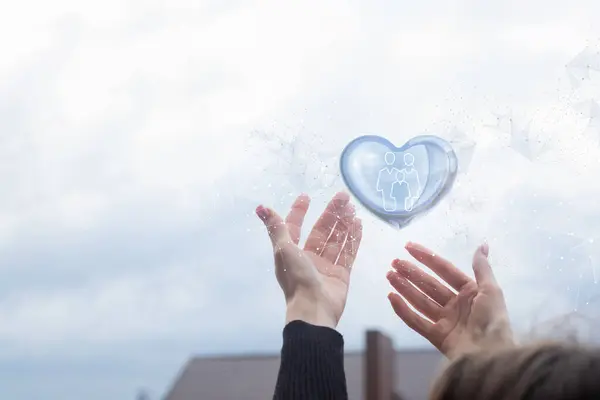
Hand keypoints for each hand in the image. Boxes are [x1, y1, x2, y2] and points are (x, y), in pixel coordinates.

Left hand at [256, 192, 362, 328]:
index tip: (306, 197)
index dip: (299, 212)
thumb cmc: (296, 278)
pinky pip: (348, 252)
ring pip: (336, 239)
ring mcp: (326, 266)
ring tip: (352, 208)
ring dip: (344, 224)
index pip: (295, 227)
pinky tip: (359, 225)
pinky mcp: (341, 274)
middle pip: (321, 230)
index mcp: (291, 252)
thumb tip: (260, 207)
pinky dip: (353, 239)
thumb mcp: (283, 249)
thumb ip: (276, 227)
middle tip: (343, 197)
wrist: (314, 308)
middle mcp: (308, 257)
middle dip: (331, 214)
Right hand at [386, 242, 513, 358]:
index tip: (409, 247)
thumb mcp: (491, 290)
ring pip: (420, 300)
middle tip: (394, 262)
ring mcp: (444, 320)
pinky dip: (403, 309)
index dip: (427, 257)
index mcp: (469, 292)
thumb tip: (482, 245)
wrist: (492, 355)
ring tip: (389, 275)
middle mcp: (455, 304)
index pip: (444, 270)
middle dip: (411, 272)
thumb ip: (482, 268)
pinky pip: (416, 321)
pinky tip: (391, 297)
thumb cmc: (493, 320)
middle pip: (429, 284)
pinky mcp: (436, 336)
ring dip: (404, 287)